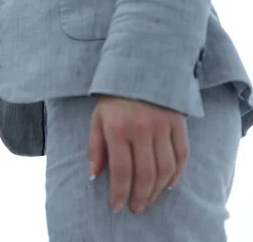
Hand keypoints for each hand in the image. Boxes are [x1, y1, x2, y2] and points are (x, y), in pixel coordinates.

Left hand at [88, 95, 188, 213]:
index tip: (117, 207)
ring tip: (149, 199)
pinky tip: (168, 185)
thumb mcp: (97, 119)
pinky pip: (181, 155)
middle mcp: (141, 129)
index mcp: (117, 129)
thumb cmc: (112, 98)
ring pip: (165, 169)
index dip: (119, 193)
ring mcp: (162, 126)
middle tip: (136, 208)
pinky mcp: (178, 123)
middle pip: (144, 174)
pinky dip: (177, 174)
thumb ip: (95, 148)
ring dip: (157, 190)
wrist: (139, 69)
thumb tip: (93, 176)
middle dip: (140, 196)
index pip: (120, 171)